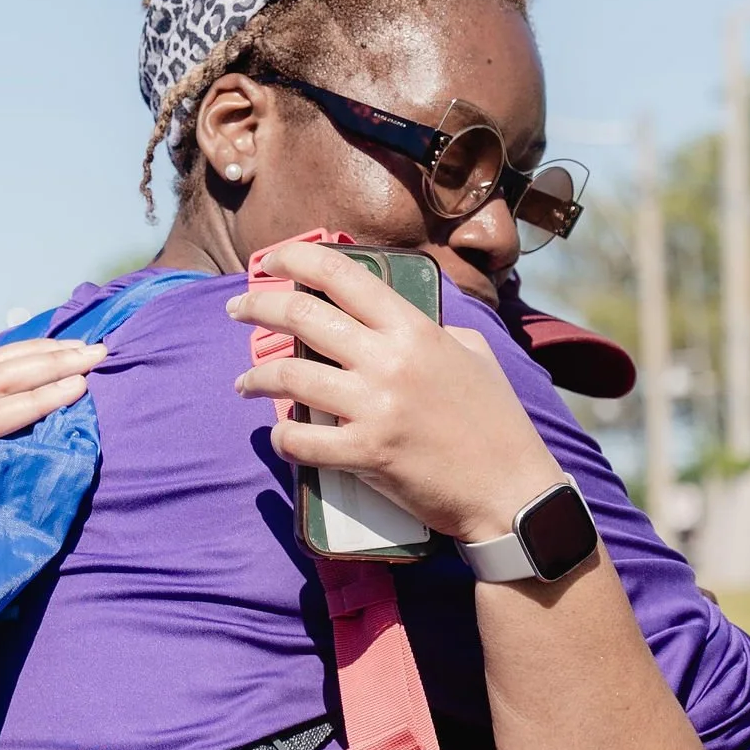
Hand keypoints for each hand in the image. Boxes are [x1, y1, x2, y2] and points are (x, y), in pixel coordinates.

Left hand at [229, 239, 563, 545]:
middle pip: (303, 316)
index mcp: (415, 329)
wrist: (511, 491)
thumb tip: (391, 317)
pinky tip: (279, 436)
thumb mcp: (474, 354)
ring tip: (244, 382)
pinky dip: (282, 438)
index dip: (297, 258)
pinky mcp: (366, 454)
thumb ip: (431, 328)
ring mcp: (375, 407)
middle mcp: (389, 360)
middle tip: (238, 311)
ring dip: (256, 377)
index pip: (343, 276)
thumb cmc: (497, 422)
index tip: (272, 260)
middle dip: (258, 308)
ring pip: (290, 377)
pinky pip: (301, 441)